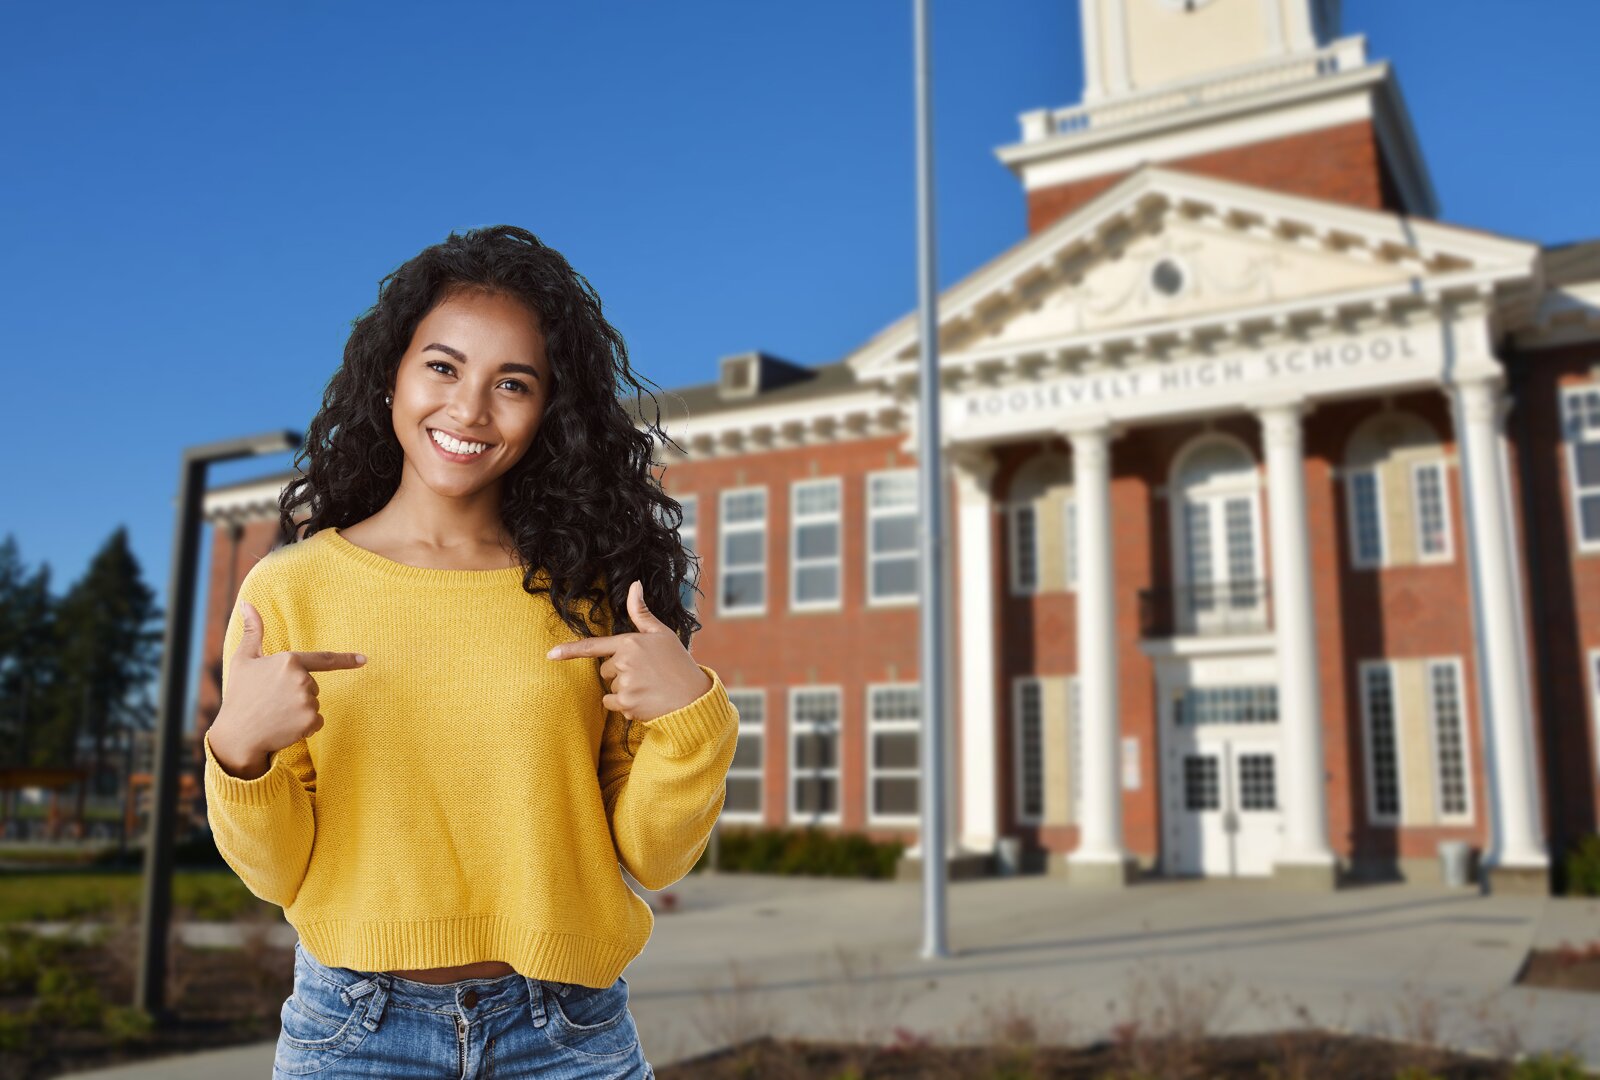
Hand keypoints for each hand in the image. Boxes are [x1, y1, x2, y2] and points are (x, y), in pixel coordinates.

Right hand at [214, 600, 367, 760]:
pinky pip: (317, 722)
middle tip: (272, 699)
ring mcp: (307, 701)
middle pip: (313, 685)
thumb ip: (253, 631)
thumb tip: (246, 603)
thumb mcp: (243, 659)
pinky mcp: (310, 721)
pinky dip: (304, 726)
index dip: (347, 659)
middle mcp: (302, 679)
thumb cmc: (239, 694)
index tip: (364, 659)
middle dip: (297, 692)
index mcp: (289, 661)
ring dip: (299, 710)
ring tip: (275, 713)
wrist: (236, 734)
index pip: (324, 659)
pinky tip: (284, 727)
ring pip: (314, 703)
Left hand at [545, 580, 711, 721]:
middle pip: (605, 670)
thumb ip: (641, 613)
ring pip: (610, 688)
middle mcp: (624, 662)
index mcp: (630, 643)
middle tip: (646, 675)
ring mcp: (625, 684)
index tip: (550, 655)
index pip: (594, 647)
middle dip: (620, 673)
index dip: (570, 651)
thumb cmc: (679, 663)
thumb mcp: (662, 634)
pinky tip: (644, 702)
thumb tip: (634, 585)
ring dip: (624, 690)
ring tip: (649, 689)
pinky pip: (612, 704)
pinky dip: (624, 706)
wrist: (694, 698)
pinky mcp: (626, 704)